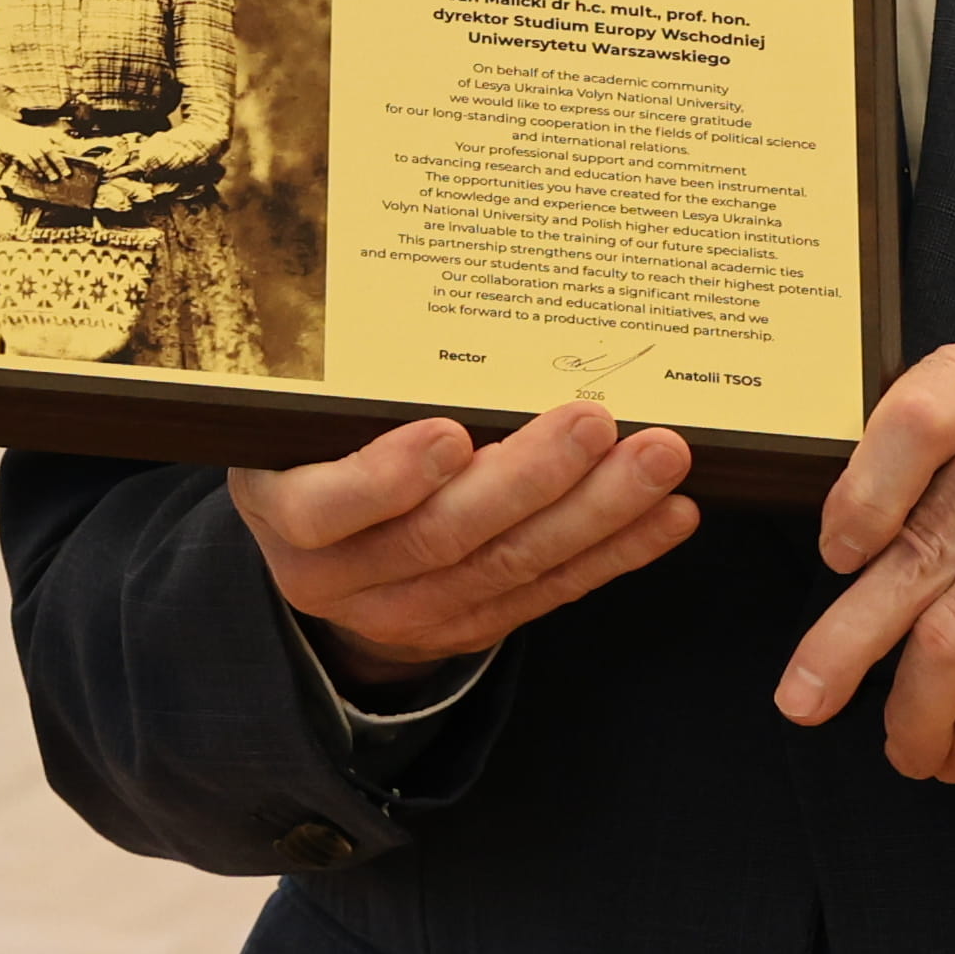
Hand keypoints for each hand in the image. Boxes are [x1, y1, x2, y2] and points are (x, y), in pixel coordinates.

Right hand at [0, 117, 90, 175]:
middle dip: (59, 162)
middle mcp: (37, 138)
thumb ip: (51, 142)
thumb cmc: (24, 134)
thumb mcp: (38, 133)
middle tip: (66, 173)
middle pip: (50, 150)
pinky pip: (27, 161)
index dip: (69, 145)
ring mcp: (27, 144)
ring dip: (47, 169)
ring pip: (39, 158)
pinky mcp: (18, 151)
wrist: (3, 129)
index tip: (78, 154)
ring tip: (54, 177)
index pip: (59, 137)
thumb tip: (66, 154)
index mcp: (44, 132)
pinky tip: (40, 175)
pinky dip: (34, 169)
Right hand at [229, 402, 698, 690]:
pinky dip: (614, 553)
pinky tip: (666, 516)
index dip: (387, 477)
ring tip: (655, 459)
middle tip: (592, 419)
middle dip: (528, 479)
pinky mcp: (470, 628)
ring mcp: (409, 614)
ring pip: (508, 569)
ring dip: (594, 513)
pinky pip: (549, 593)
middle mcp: (342, 578)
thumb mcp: (300, 423)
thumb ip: (353, 395)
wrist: (324, 553)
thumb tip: (456, 325)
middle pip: (440, 538)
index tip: (450, 432)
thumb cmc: (316, 453)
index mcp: (288, 514)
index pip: (324, 509)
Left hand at [777, 343, 954, 778]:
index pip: (914, 421)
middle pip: (919, 551)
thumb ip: (921, 470)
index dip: (862, 492)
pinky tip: (954, 753)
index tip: (836, 557)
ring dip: (914, 710)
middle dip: (846, 642)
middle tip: (801, 699)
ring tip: (898, 748)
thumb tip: (837, 573)